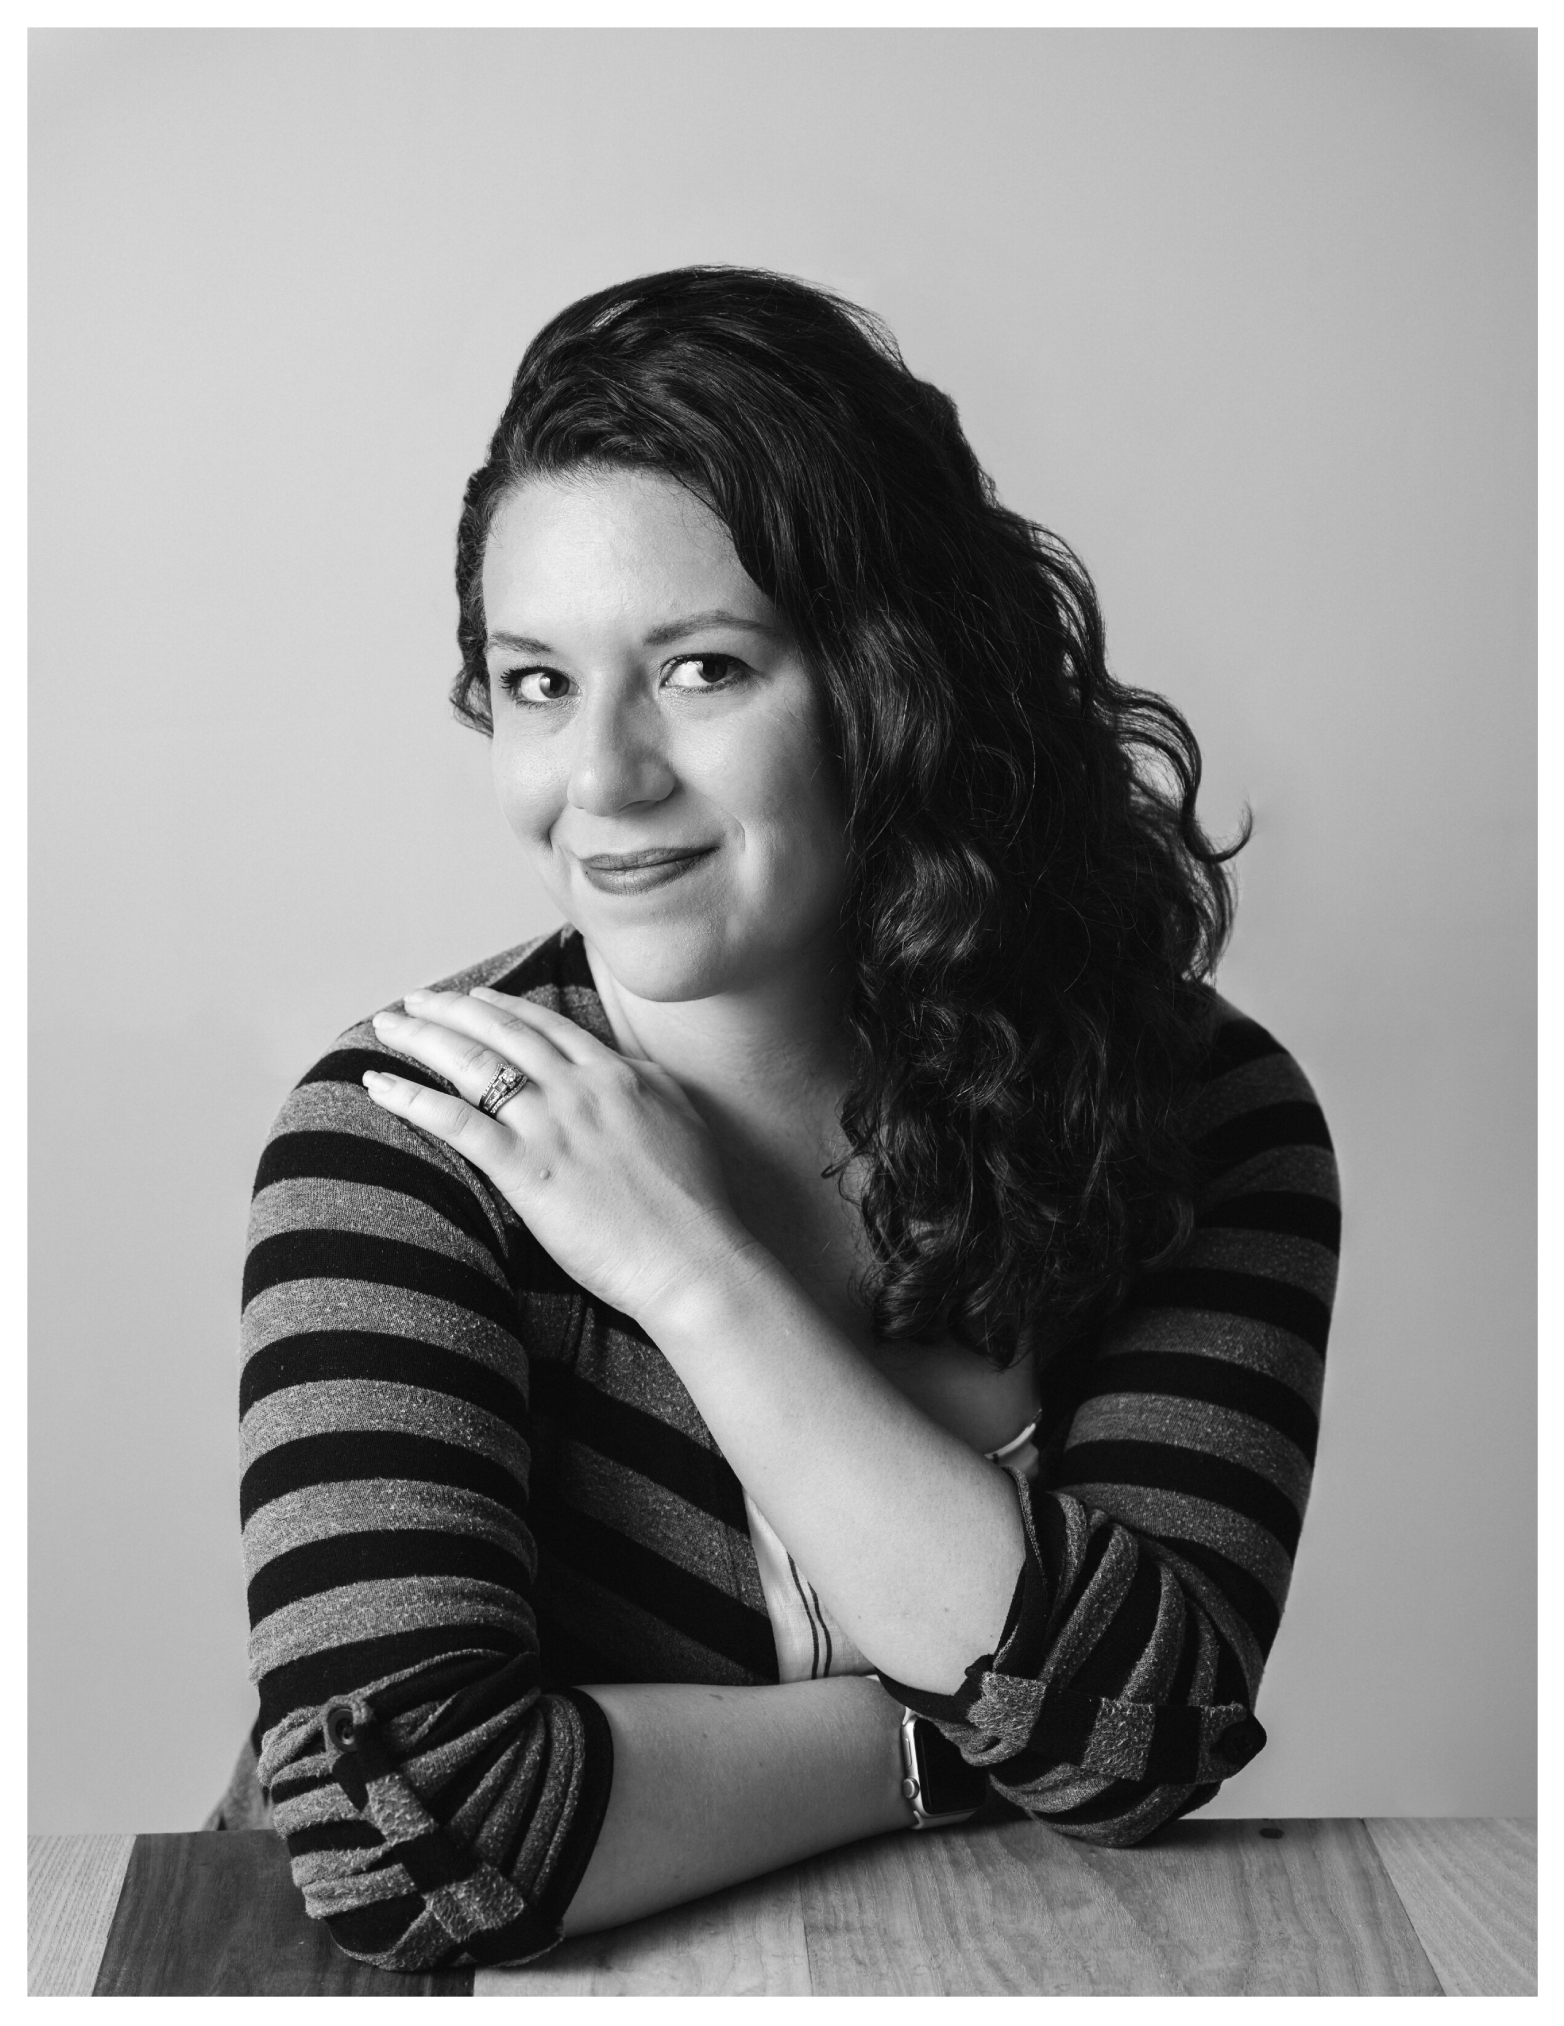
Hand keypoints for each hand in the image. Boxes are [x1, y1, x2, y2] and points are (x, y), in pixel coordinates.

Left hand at [362, 986, 757, 1326]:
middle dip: (448, 1010)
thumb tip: (621, 1066)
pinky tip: (379, 1087)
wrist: (694, 1258)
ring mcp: (552, 1125)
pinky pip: (456, 1122)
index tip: (469, 999)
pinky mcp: (527, 1169)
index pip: (544, 1025)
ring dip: (421, 1039)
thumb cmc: (695, 1204)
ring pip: (471, 1063)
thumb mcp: (680, 1117)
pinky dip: (412, 1099)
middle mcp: (579, 1087)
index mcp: (616, 1073)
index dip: (498, 1007)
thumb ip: (643, 1085)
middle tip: (412, 1001)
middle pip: (499, 1031)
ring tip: (386, 1028)